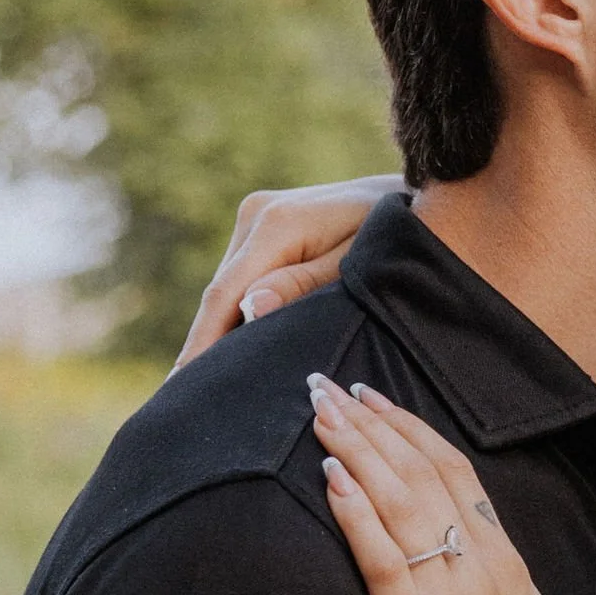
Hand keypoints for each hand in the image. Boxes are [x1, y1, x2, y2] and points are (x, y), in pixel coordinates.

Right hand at [172, 177, 401, 367]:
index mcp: (277, 224)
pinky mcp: (265, 225)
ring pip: (230, 287)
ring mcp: (258, 216)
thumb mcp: (359, 267)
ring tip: (206, 387)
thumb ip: (306, 287)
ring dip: (222, 330)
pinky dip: (240, 312)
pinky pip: (245, 277)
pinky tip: (235, 351)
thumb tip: (251, 309)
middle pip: (221, 293)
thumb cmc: (395, 237)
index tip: (180, 386)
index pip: (225, 295)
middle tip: (187, 401)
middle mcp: (257, 214)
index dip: (202, 343)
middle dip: (206, 345)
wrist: (414, 192)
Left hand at [310, 378, 586, 594]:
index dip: (412, 430)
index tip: (376, 399)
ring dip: (357, 448)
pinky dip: (355, 511)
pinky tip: (330, 477)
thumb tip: (475, 556)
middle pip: (422, 471)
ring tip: (320, 410)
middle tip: (331, 383)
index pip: (457, 472)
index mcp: (505, 561)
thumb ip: (497, 583)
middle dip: (373, 422)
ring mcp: (450, 593)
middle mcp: (480, 564)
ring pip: (400, 500)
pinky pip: (382, 556)